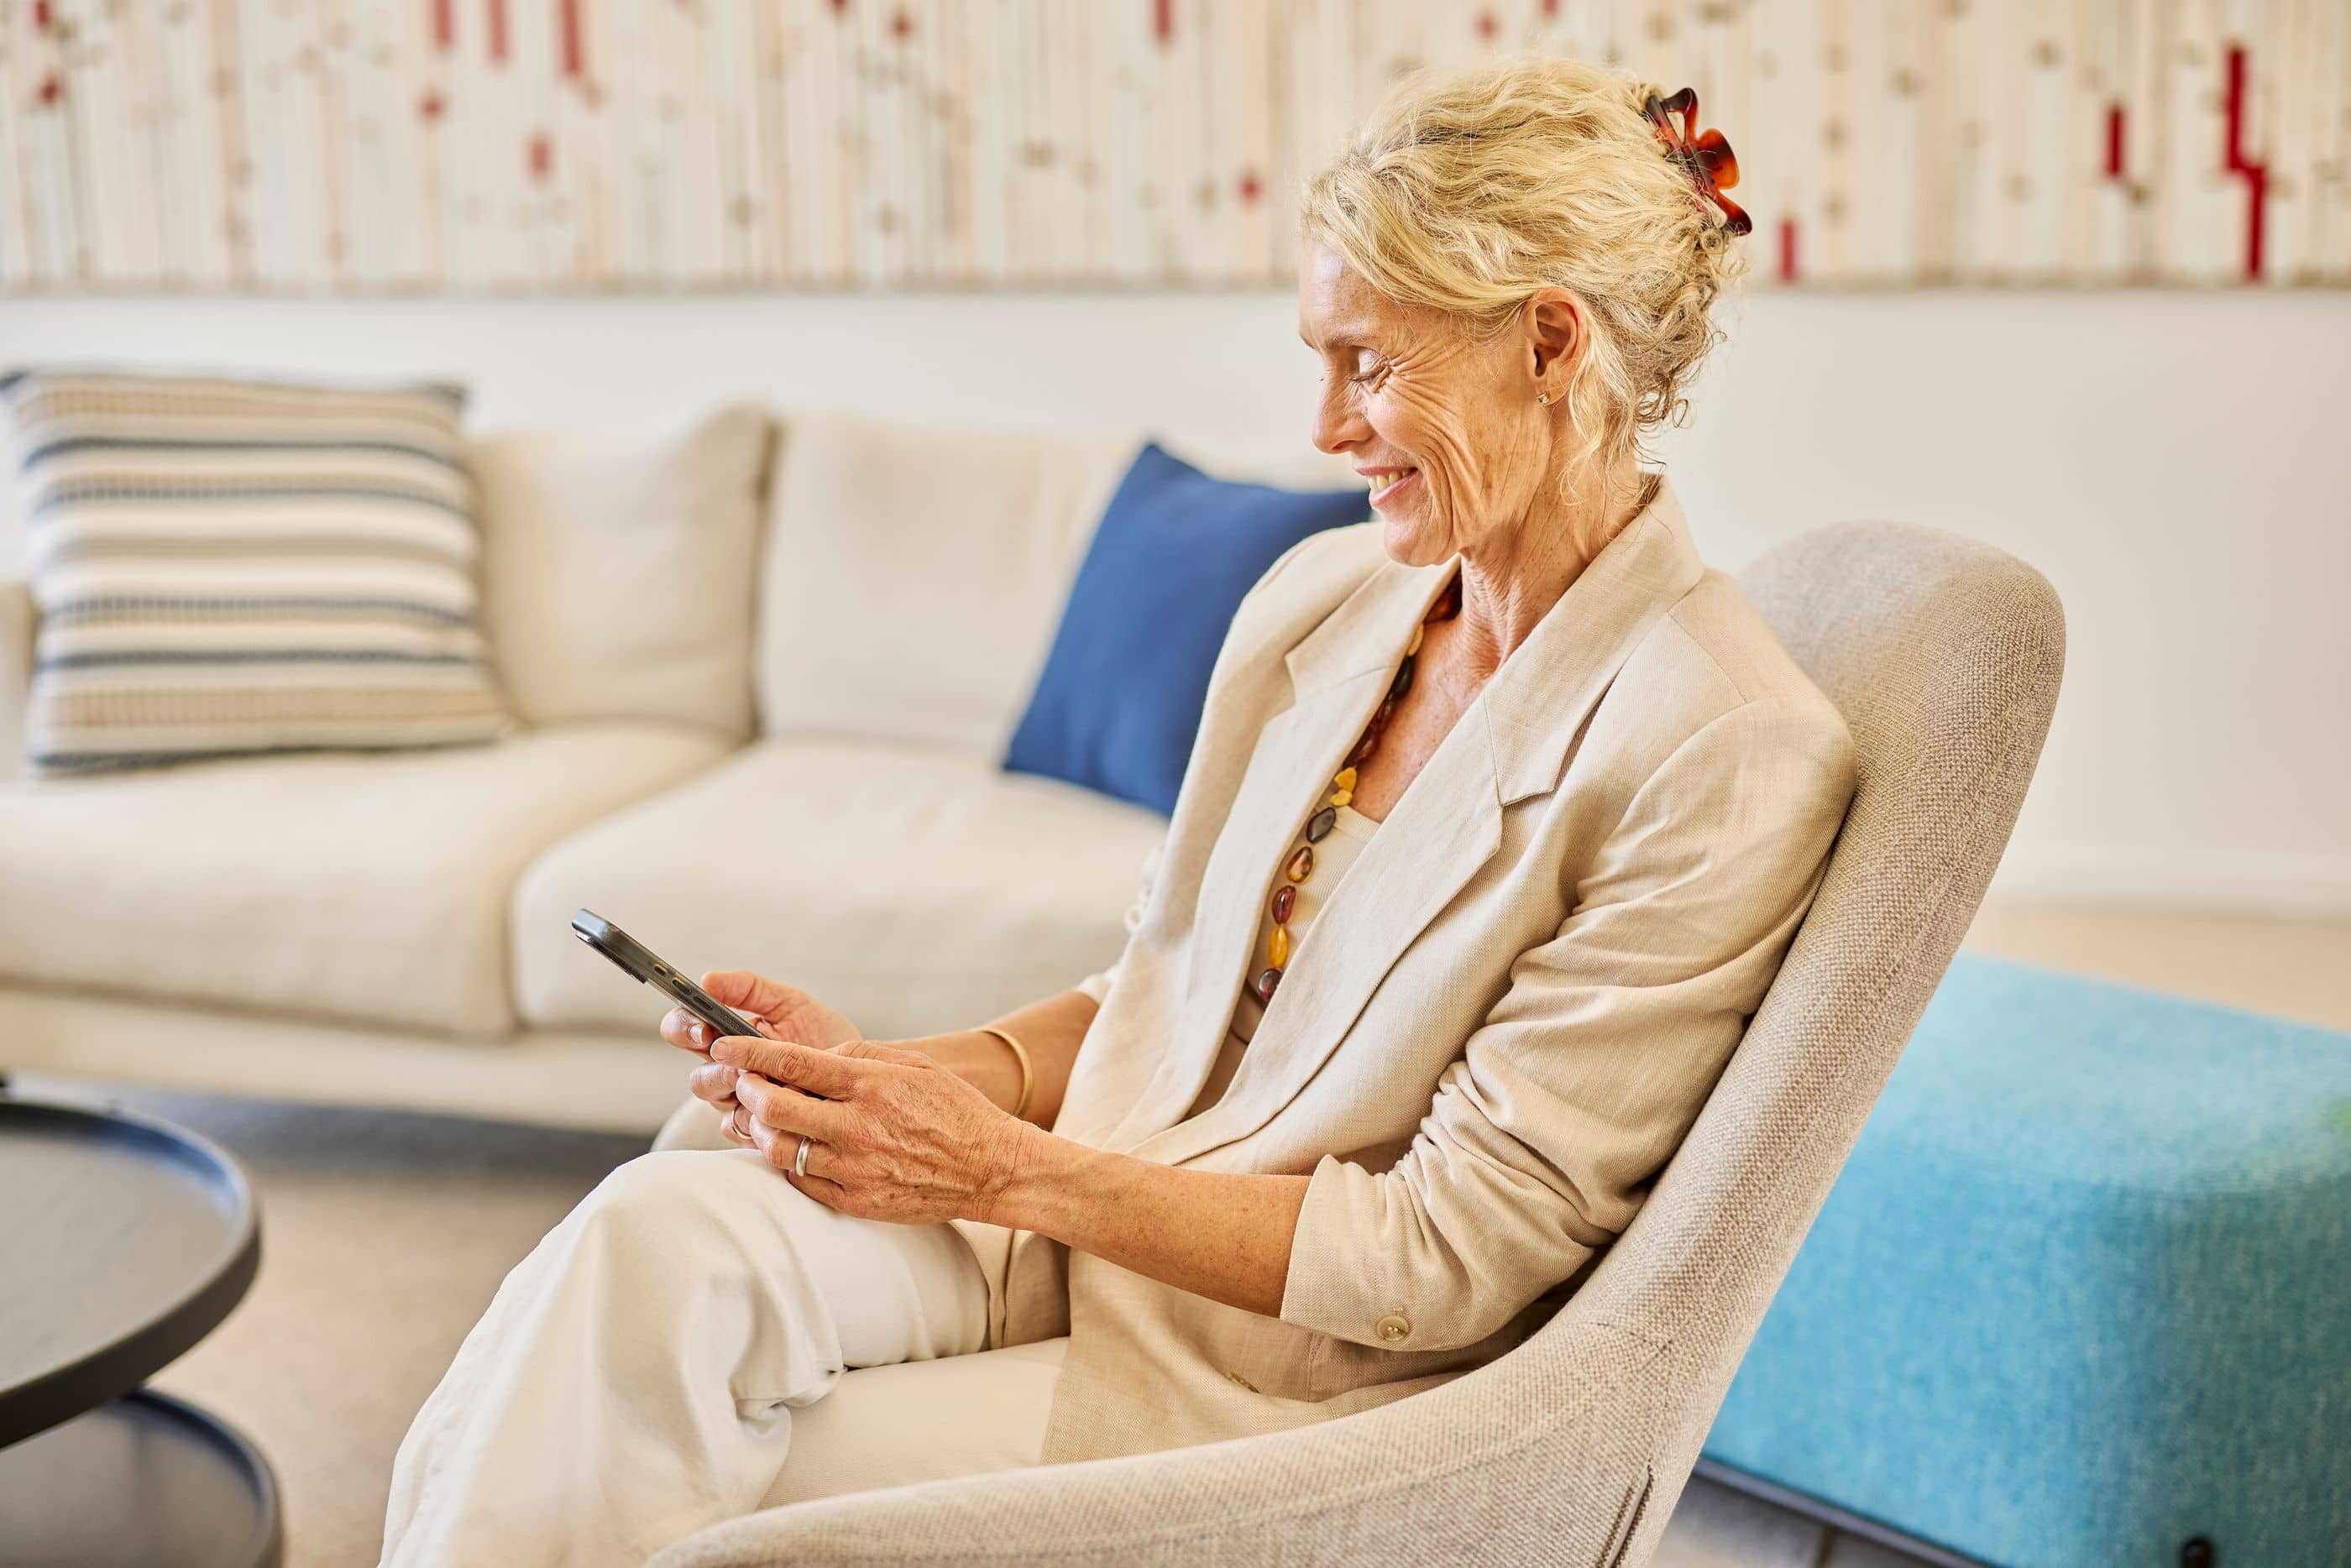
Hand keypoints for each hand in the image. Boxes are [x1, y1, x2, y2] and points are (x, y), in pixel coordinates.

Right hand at [660, 972, 862, 1138]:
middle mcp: (728, 1073)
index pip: (683, 1030)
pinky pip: (741, 1127)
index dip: (683, 1027)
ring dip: (735, 1090)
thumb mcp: (791, 1004)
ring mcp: (741, 1103)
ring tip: (761, 1077)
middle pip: (697, 1078)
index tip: (703, 1026)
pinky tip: (779, 1102)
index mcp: (728, 1038)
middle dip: (713, 1068)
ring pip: (716, 1104)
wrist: (860, 1076)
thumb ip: (750, 989)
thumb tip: (708, 979)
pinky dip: (756, 1114)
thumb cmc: (825, 1037)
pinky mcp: (758, 1129)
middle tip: (735, 1061)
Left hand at [711, 1034, 1037, 1226]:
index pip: (791, 1063)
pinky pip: (799, 1181)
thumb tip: (812, 1059)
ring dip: (764, 1128)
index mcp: (870, 1085)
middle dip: (748, 1089)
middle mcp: (856, 1127)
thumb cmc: (954, 1110)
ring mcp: (853, 1168)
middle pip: (773, 1106)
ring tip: (770, 1116)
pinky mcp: (854, 1200)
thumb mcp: (913, 1065)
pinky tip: (797, 1147)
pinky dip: (789, 1161)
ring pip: (778, 1148)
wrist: (990, 1168)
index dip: (748, 1053)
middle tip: (745, 1082)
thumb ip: (858, 1057)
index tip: (724, 1046)